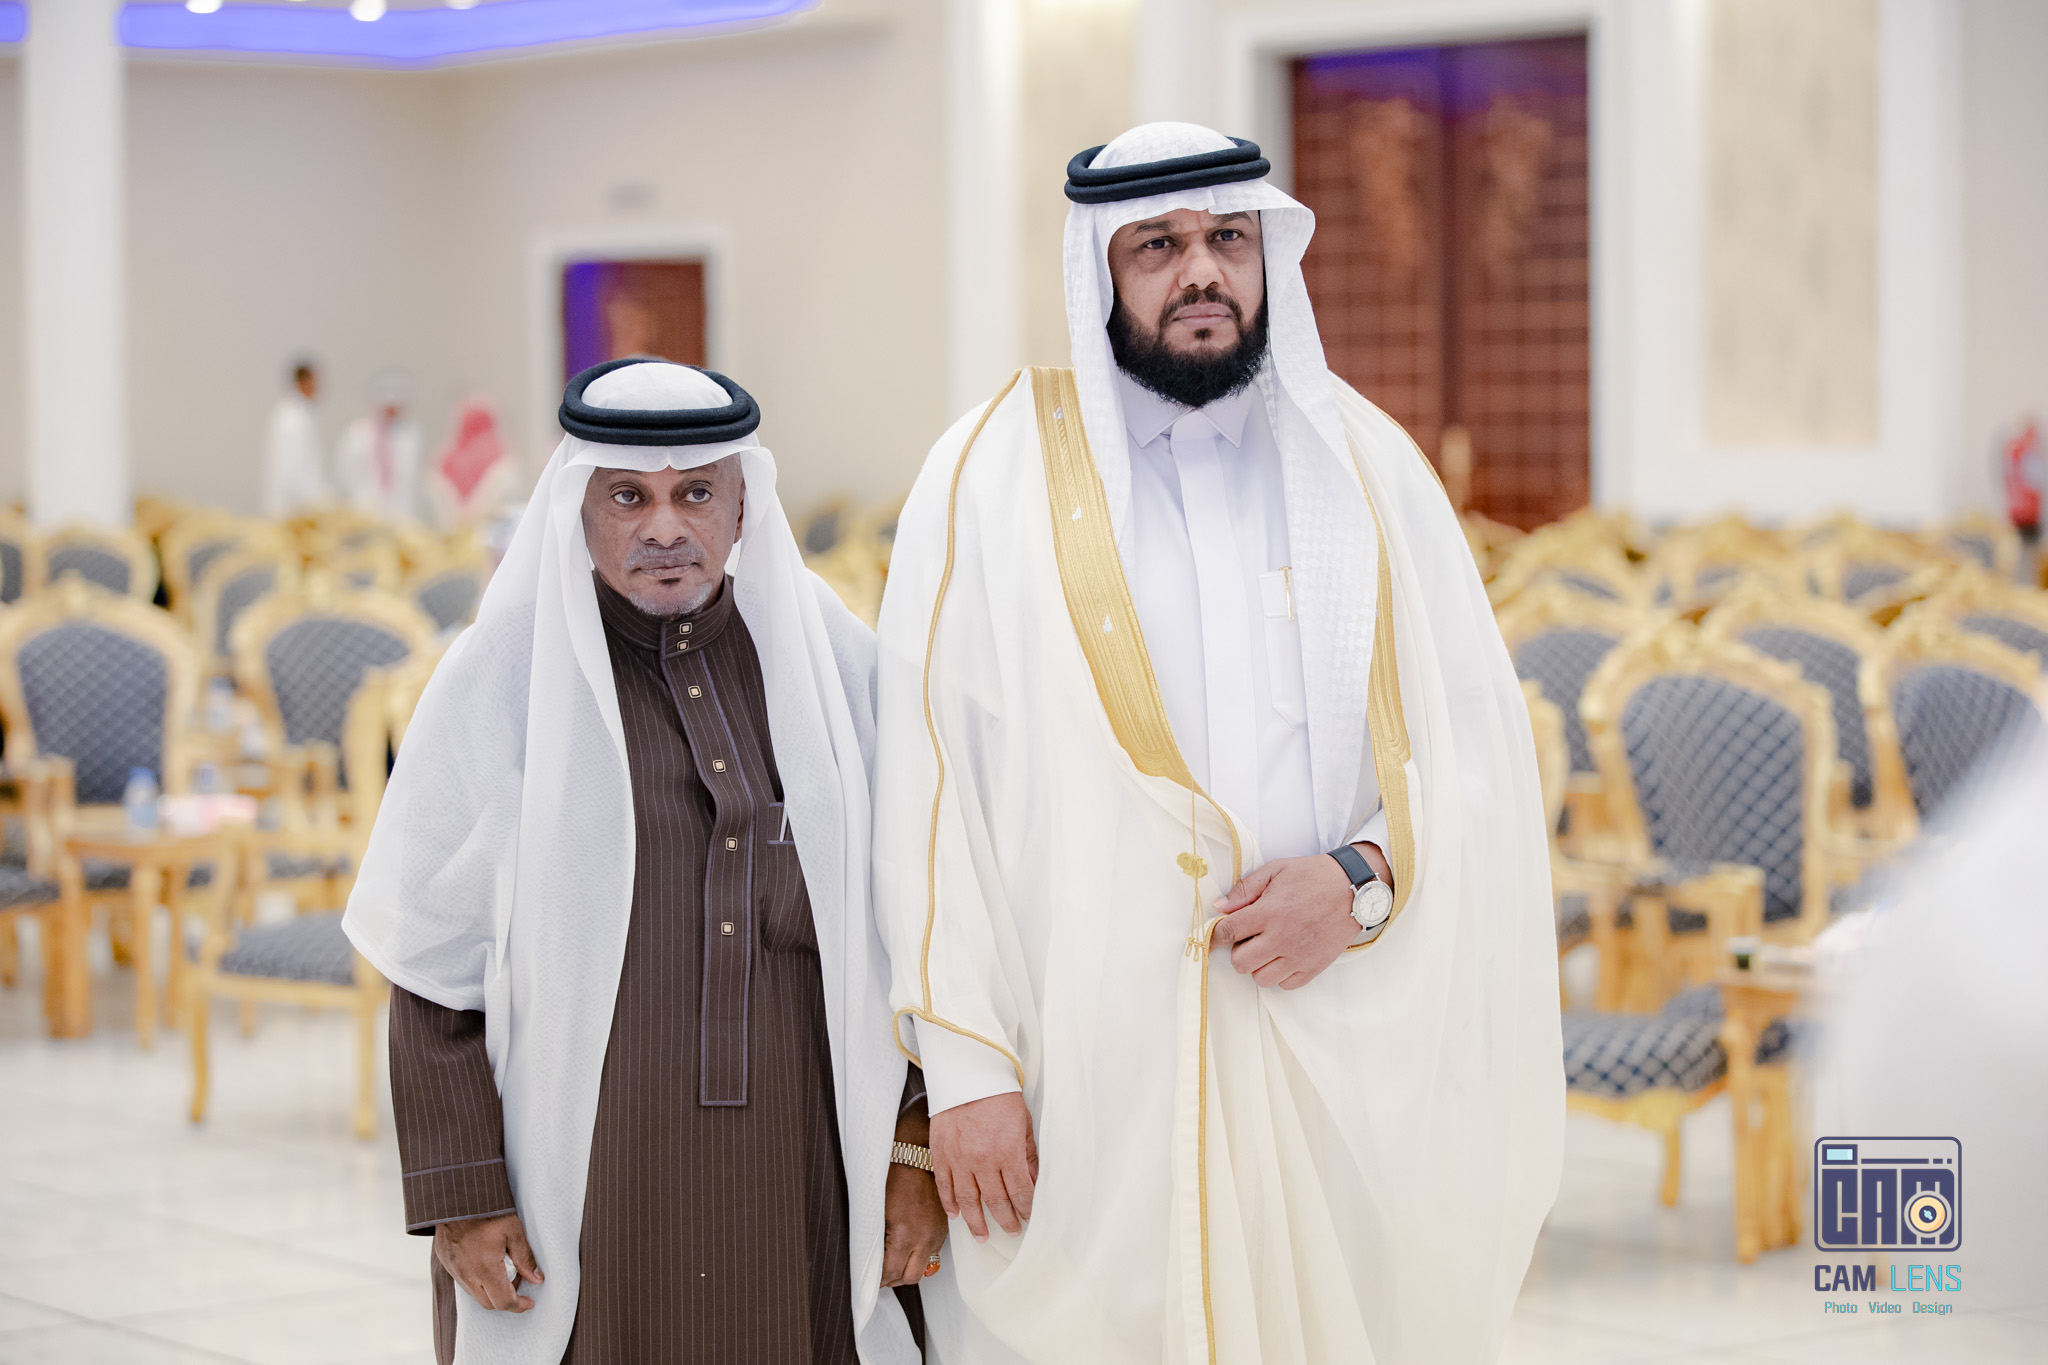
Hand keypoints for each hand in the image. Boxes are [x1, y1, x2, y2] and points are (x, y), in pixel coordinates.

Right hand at [433, 1212, 542, 1312]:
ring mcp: (454, 1270)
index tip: (529, 1302)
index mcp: (485, 1269)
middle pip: (488, 1303)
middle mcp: (466, 1275)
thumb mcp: (513, 1230)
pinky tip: (486, 1262)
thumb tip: (537, 1279)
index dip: (518, 1306)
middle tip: (519, 1279)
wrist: (457, 1198)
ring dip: (491, 1290)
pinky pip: (464, 1282)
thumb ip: (525, 1258)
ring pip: (475, 1294)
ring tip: (504, 1268)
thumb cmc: (487, 1211)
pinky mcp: (446, 1263)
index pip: (503, 1302)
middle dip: (506, 1298)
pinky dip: (478, 1281)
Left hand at [881, 1107, 947, 1286]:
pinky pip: (931, 1253)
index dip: (876, 1280)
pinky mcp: (943, 1228)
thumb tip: (868, 1258)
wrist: (919, 1152)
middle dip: (891, 1279)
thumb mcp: (878, 1208)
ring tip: (891, 1261)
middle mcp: (924, 1238)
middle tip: (879, 1274)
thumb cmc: (894, 1173)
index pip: (890, 1273)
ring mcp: (937, 1234)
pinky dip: (918, 1255)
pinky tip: (906, 1246)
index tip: (868, 1278)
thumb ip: (875, 1239)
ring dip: (906, 1269)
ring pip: (923, 1268)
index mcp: (905, 1234)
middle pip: (908, 1278)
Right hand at [929, 1091, 1035, 1241]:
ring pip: (968, 1201)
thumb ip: (1028, 1155)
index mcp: (1008, 1151)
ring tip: (982, 1235)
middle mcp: (983, 1160)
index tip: (1028, 1217)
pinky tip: (956, 1215)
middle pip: (996, 1201)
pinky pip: (945, 1186)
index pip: (1020, 1192)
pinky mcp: (941, 1154)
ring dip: (976, 1222)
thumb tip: (1034, 1181)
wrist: (967, 1075)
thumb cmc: (998, 1096)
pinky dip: (950, 1204)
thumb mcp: (1024, 1123)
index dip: (1025, 1209)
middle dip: (1006, 1220)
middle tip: (1011, 1231)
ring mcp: (959, 1159)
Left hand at [1208, 843, 1390, 988]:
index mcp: (1269, 912)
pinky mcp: (1314, 967)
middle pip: (1240, 962)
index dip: (1215, 935)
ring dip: (1258, 965)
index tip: (1214, 936)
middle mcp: (1282, 938)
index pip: (1228, 932)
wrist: (1355, 889)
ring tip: (1268, 948)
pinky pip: (1285, 985)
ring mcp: (1299, 956)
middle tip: (1249, 937)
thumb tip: (1218, 906)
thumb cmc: (1314, 876)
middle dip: (1238, 950)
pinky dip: (1280, 975)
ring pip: (1261, 978)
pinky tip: (1284, 957)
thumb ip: (1244, 889)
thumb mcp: (1276, 870)